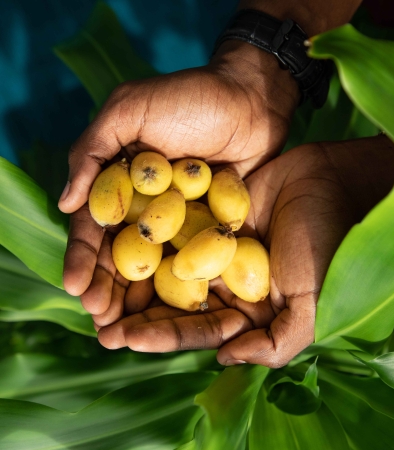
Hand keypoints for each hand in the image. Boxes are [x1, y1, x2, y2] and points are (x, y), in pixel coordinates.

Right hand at [58, 41, 299, 317]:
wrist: (252, 100)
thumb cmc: (189, 97)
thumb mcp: (130, 110)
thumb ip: (93, 151)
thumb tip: (65, 203)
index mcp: (119, 184)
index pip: (93, 228)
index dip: (82, 258)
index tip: (76, 287)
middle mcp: (145, 209)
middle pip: (121, 257)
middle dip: (107, 291)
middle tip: (101, 322)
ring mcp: (179, 224)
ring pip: (153, 269)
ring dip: (138, 301)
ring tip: (126, 333)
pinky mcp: (210, 231)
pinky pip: (191, 265)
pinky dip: (180, 291)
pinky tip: (172, 318)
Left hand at [97, 136, 393, 366]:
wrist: (330, 183)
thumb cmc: (326, 246)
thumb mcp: (309, 307)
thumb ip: (273, 344)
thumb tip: (223, 358)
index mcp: (247, 311)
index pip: (199, 330)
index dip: (162, 336)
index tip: (125, 339)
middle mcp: (225, 283)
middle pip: (173, 303)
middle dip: (137, 314)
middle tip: (97, 320)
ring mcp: (213, 248)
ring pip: (165, 269)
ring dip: (133, 281)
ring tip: (94, 289)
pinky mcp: (206, 215)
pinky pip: (172, 228)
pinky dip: (146, 237)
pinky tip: (114, 242)